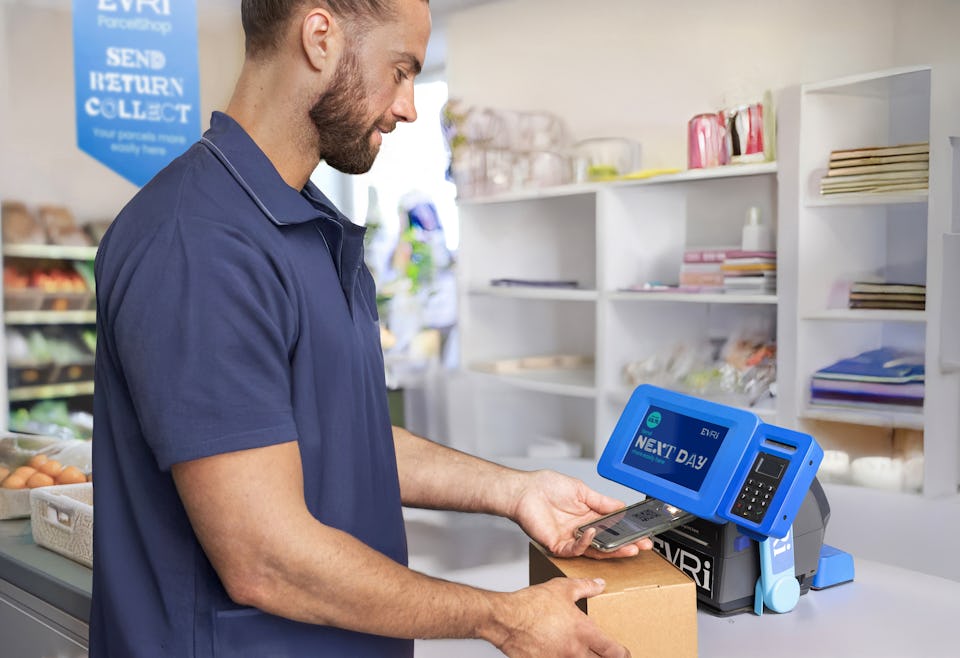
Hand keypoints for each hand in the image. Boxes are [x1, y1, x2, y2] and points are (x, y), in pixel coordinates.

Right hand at [492, 578, 630, 657]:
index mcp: (584, 633)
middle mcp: (575, 651)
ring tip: (580, 652)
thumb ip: (585, 587)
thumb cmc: (531, 605)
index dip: (622, 654)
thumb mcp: (562, 588)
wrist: (506, 619)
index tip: (623, 652)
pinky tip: (557, 652)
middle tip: (603, 654)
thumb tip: (599, 584)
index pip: (614, 652)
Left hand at [510, 470, 652, 558]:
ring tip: (628, 547)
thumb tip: (622, 506)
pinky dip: (586, 543)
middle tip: (642, 546)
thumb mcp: (582, 490)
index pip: (612, 528)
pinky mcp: (558, 545)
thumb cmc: (546, 487)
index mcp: (587, 517)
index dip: (627, 532)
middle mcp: (580, 530)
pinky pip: (575, 549)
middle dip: (626, 545)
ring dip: (612, 550)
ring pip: (595, 550)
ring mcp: (570, 539)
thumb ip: (602, 502)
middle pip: (607, 543)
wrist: (525, 490)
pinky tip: (594, 534)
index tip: (642, 533)